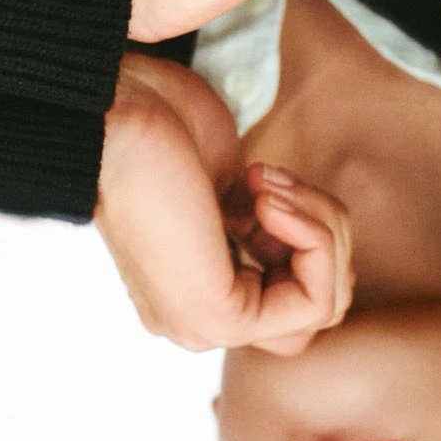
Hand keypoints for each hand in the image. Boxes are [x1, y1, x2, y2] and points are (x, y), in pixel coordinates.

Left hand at [95, 55, 352, 355]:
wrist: (114, 115)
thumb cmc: (162, 130)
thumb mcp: (233, 190)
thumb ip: (267, 227)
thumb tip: (320, 245)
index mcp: (201, 291)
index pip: (303, 297)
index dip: (310, 235)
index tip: (266, 183)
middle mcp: (202, 320)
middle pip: (323, 307)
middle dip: (325, 232)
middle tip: (270, 182)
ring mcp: (208, 325)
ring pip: (327, 305)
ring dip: (319, 227)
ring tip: (265, 184)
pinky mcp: (219, 318)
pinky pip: (314, 300)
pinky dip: (311, 237)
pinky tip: (264, 198)